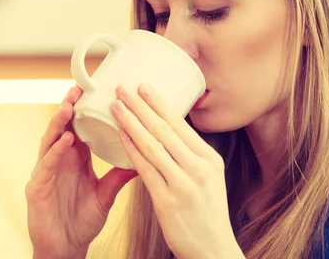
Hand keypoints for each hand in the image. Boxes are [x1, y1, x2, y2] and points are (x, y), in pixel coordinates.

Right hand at [26, 86, 137, 258]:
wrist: (66, 248)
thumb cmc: (82, 220)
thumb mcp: (105, 194)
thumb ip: (119, 175)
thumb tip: (143, 158)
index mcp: (75, 158)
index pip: (78, 127)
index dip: (83, 108)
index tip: (94, 89)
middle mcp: (59, 160)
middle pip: (62, 128)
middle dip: (69, 107)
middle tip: (78, 88)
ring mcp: (46, 172)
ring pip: (50, 141)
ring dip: (59, 123)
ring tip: (70, 106)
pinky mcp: (37, 188)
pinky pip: (46, 166)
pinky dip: (55, 152)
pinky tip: (66, 141)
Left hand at [112, 84, 244, 258]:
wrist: (212, 249)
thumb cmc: (207, 212)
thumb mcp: (209, 178)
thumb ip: (191, 156)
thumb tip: (168, 131)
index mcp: (210, 159)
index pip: (180, 124)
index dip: (159, 103)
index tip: (144, 87)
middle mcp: (198, 168)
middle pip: (163, 130)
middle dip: (140, 106)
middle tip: (123, 88)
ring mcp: (183, 185)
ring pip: (151, 145)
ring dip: (131, 122)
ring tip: (116, 106)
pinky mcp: (167, 202)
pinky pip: (144, 169)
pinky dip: (131, 149)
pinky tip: (120, 136)